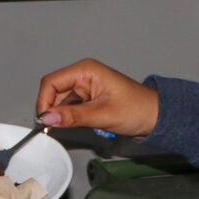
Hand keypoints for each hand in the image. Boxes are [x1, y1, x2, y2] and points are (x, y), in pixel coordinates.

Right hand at [36, 58, 158, 137]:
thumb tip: (48, 117)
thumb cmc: (136, 109)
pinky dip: (68, 117)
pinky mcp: (88, 98)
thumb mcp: (102, 114)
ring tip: (71, 126)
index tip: (44, 120)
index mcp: (85, 70)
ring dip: (61, 114)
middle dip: (51, 109)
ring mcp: (85, 86)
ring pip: (60, 100)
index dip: (44, 101)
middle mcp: (83, 75)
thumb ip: (73, 116)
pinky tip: (75, 124)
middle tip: (53, 127)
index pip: (52, 82)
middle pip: (53, 91)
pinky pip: (69, 106)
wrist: (155, 117)